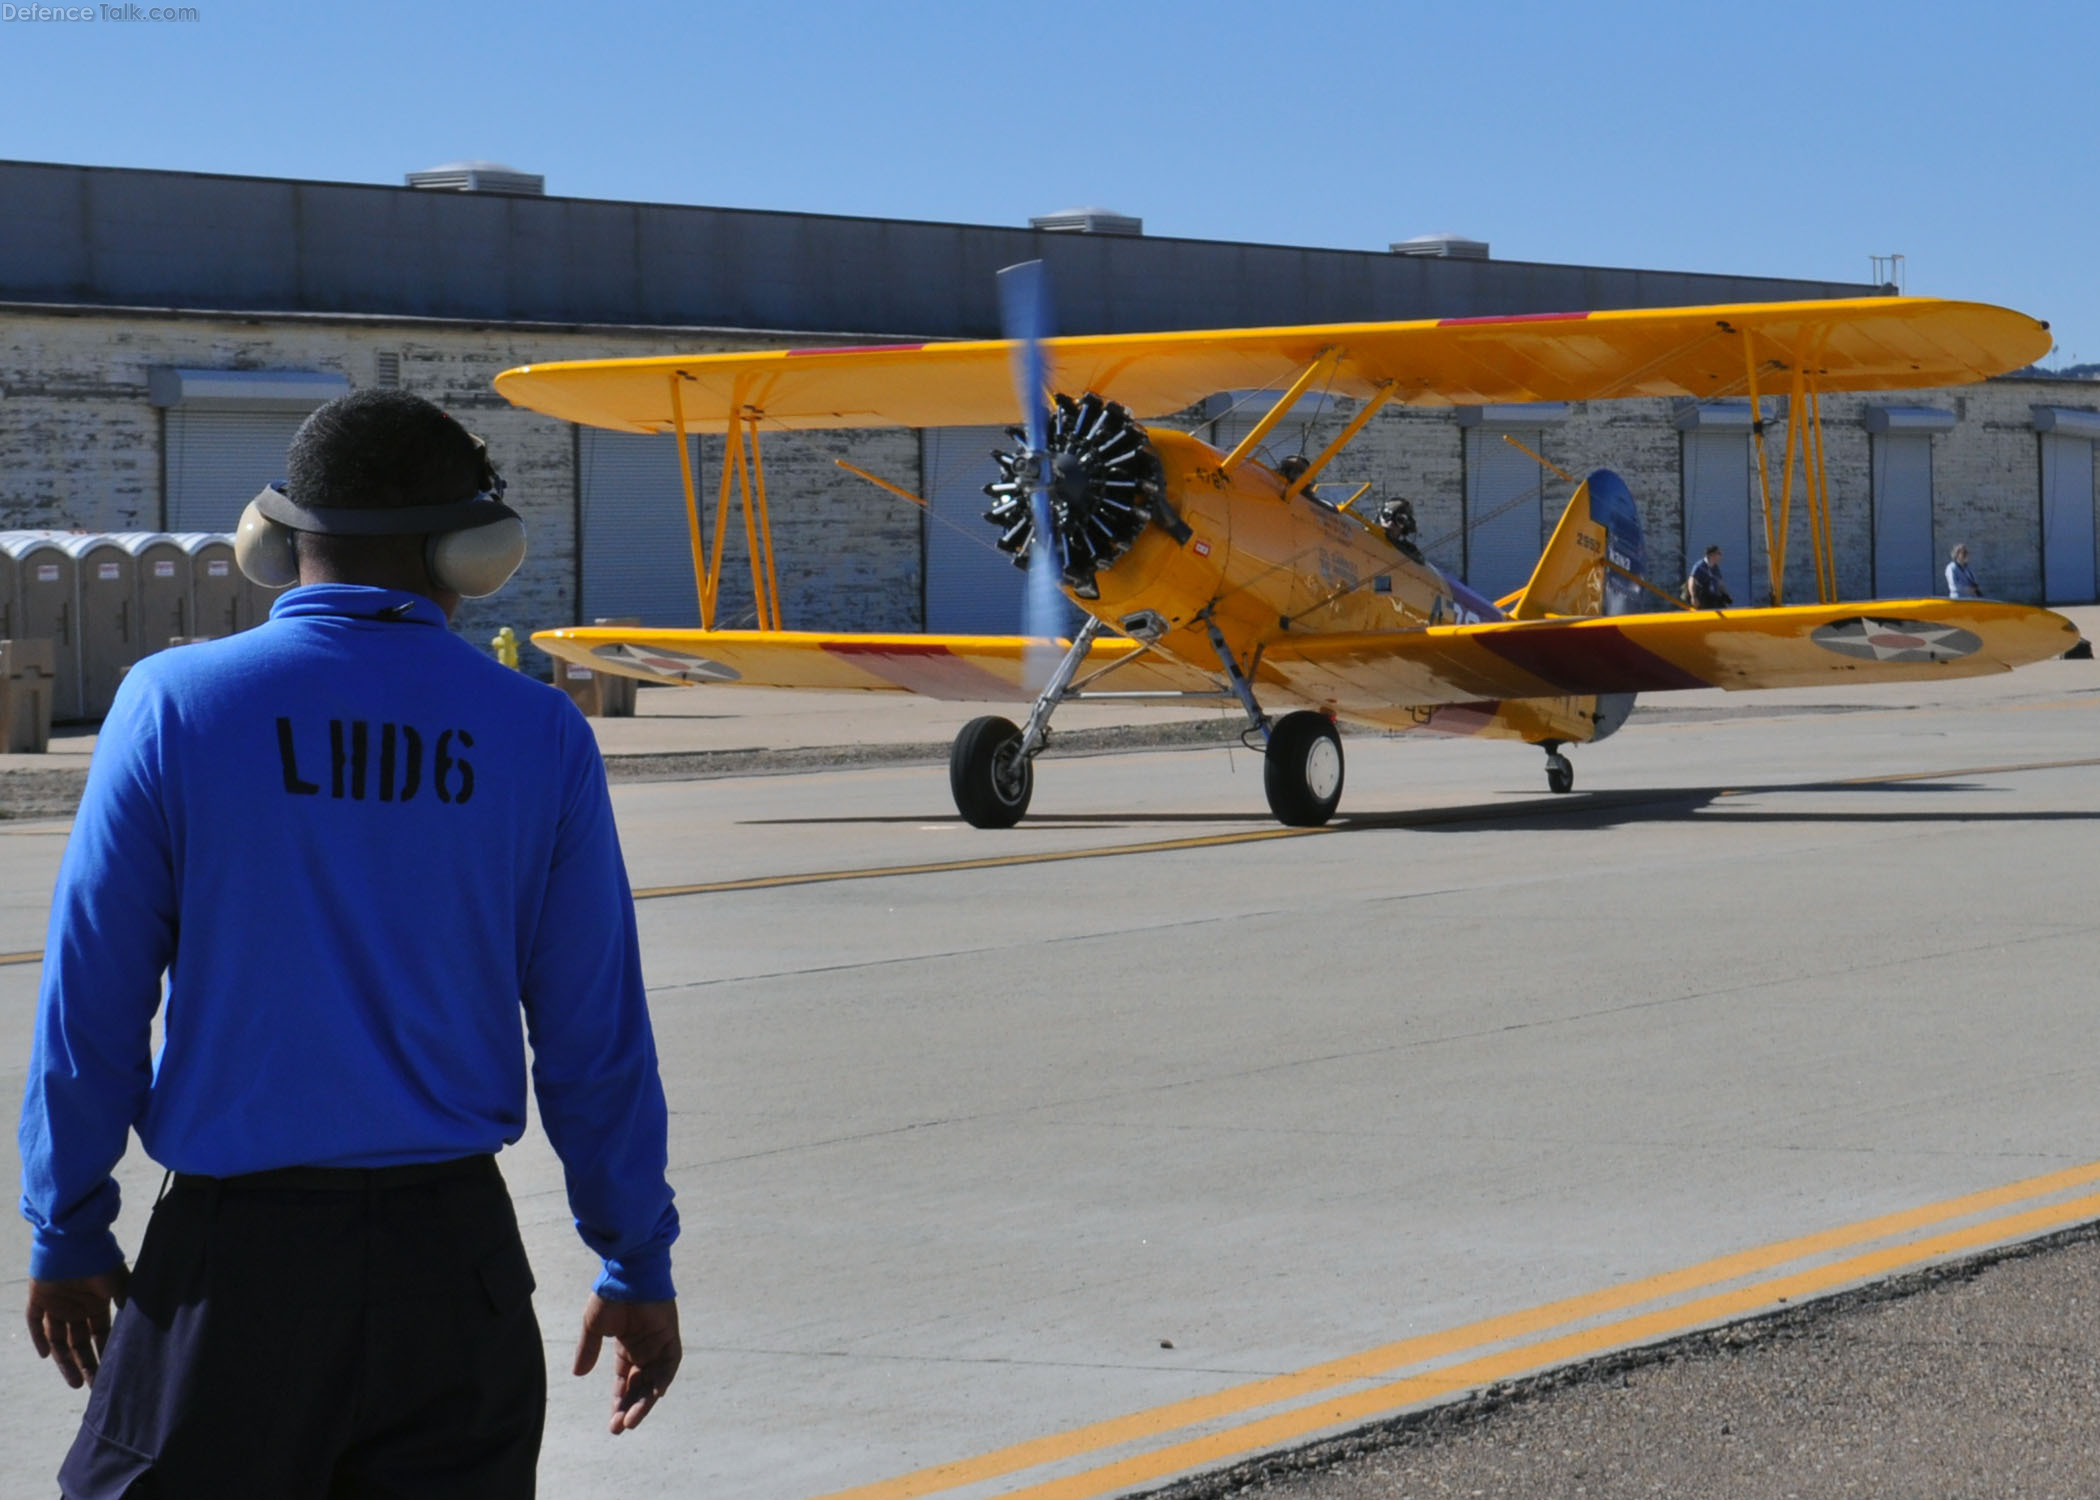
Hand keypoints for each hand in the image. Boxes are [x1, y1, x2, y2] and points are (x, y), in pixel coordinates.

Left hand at [25, 1267, 129, 1388]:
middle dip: (86, 1364)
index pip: (100, 1335)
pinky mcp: (38, 1299)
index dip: (104, 1353)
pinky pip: (36, 1322)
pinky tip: (45, 1355)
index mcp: (96, 1304)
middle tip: (91, 1386)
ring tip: (75, 1383)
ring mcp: (56, 1305)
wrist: (75, 1238)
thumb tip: (141, 1328)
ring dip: (65, 1361)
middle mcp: (76, 1308)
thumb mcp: (120, 1284)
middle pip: (78, 1343)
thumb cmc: (101, 1258)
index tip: (110, 1374)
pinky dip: (39, 1339)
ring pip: (58, 1339)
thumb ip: (128, 1304)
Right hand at [573, 1293, 680, 1433]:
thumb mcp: (593, 1327)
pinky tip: (654, 1396)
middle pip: (640, 1387)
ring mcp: (658, 1344)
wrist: (627, 1274)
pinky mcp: (670, 1337)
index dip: (619, 1402)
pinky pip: (670, 1364)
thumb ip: (588, 1350)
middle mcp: (644, 1350)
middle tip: (619, 1428)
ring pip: (654, 1381)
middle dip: (630, 1408)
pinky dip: (663, 1380)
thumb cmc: (610, 1295)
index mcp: (626, 1348)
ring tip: (631, 1420)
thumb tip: (578, 1374)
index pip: (625, 1382)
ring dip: (644, 1401)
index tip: (612, 1422)